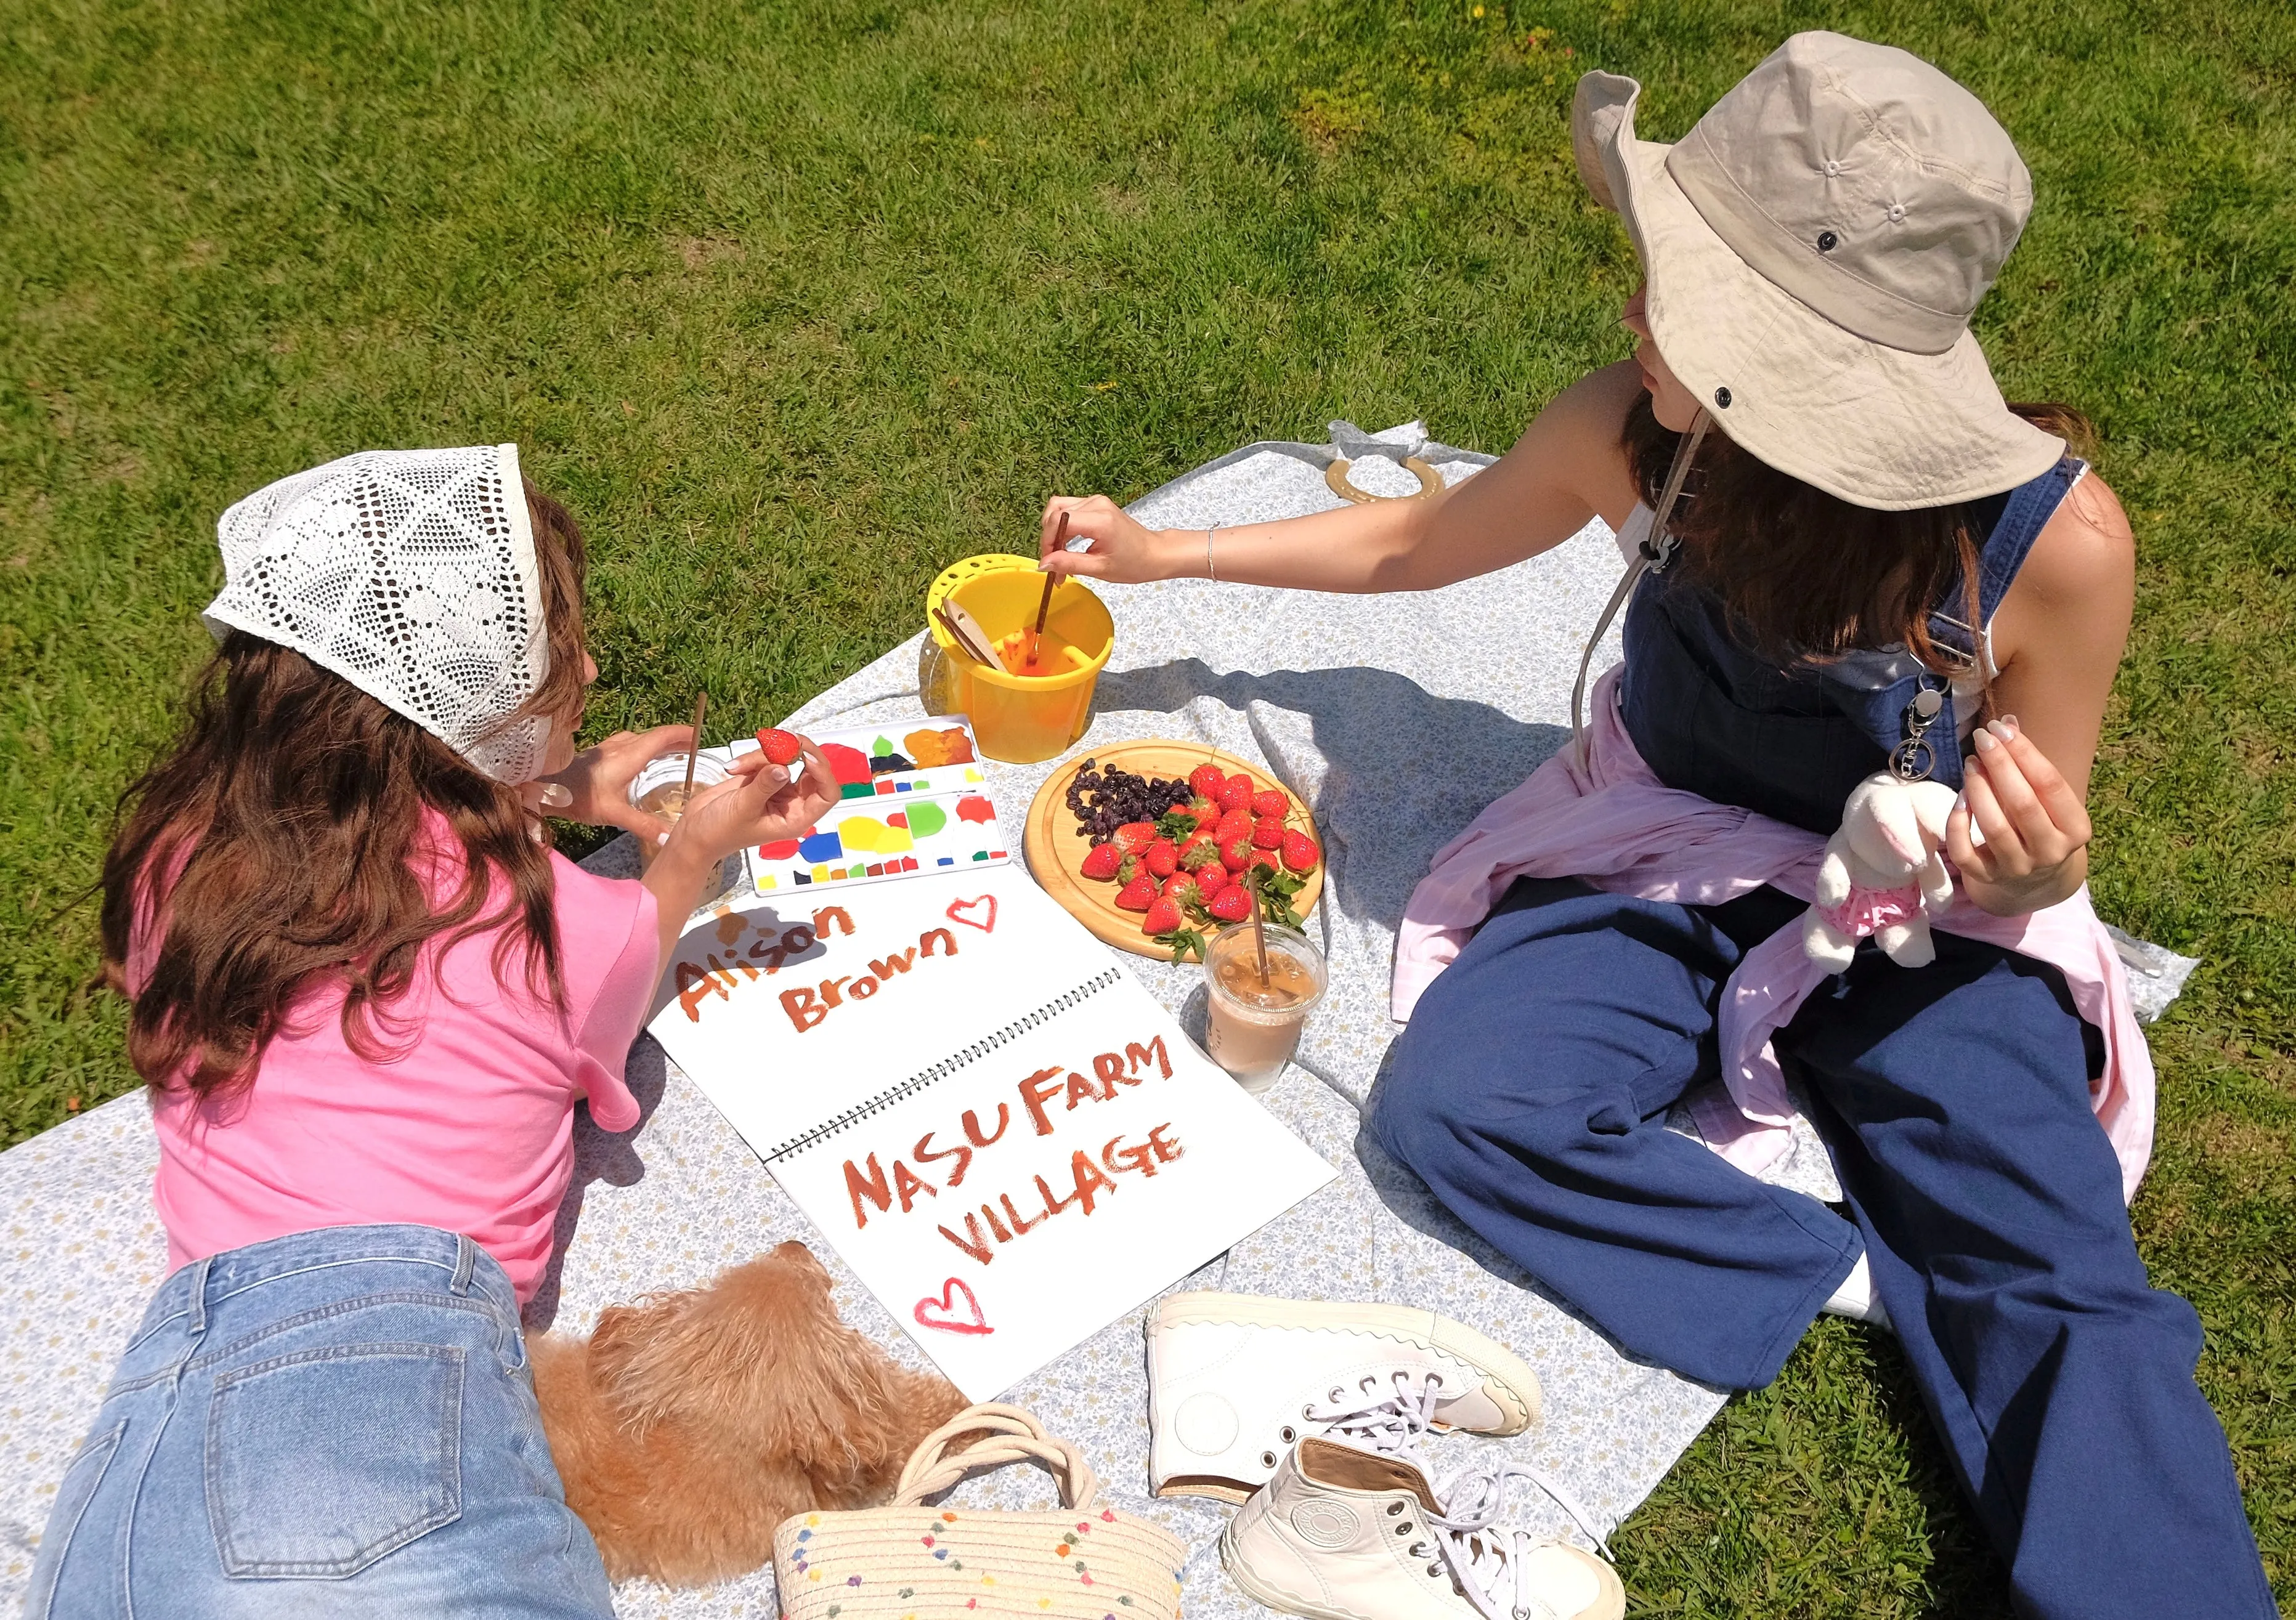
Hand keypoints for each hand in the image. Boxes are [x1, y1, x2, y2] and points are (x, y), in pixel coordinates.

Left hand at [528, 725, 696, 840]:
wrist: (545, 788)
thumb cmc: (579, 796)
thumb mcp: (614, 814)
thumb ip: (643, 825)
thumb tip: (669, 839)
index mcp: (630, 756)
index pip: (664, 736)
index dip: (684, 734)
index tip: (701, 736)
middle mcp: (622, 746)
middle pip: (656, 736)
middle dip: (677, 739)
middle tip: (695, 749)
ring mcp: (610, 747)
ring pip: (642, 738)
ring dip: (660, 743)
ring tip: (674, 754)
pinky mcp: (601, 752)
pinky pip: (630, 743)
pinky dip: (645, 747)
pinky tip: (642, 761)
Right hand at [663, 737, 841, 865]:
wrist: (696, 831)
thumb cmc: (720, 831)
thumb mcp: (743, 809)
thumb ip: (765, 786)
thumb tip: (784, 767)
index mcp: (796, 818)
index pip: (827, 795)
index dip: (823, 774)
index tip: (806, 758)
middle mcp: (793, 803)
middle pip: (812, 769)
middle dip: (796, 752)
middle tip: (779, 741)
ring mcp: (779, 788)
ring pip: (787, 759)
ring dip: (765, 755)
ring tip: (738, 767)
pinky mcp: (764, 777)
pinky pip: (769, 757)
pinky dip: (753, 757)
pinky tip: (734, 768)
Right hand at [1039, 494, 1177, 583]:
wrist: (1154, 553)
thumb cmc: (1134, 563)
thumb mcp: (1099, 568)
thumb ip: (1069, 564)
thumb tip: (1043, 564)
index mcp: (1100, 520)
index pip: (1059, 521)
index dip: (1048, 541)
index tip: (1048, 562)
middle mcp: (1097, 504)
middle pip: (1055, 512)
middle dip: (1049, 539)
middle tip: (1053, 563)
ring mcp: (1097, 501)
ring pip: (1059, 509)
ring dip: (1054, 532)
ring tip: (1060, 555)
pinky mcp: (1096, 503)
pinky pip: (1069, 509)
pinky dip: (1063, 527)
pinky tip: (1067, 545)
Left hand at [1945, 716, 2093, 915]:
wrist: (2033, 882)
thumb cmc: (2040, 825)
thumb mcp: (2047, 800)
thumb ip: (2029, 764)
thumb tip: (2007, 721)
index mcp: (2076, 829)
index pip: (2051, 785)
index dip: (2025, 753)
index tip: (2002, 728)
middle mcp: (2050, 852)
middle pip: (2022, 804)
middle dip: (2000, 766)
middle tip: (1982, 738)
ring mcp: (2018, 868)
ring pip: (1994, 827)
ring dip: (1978, 789)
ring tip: (1970, 762)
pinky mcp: (1987, 878)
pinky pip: (1964, 852)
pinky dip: (1957, 824)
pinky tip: (1959, 799)